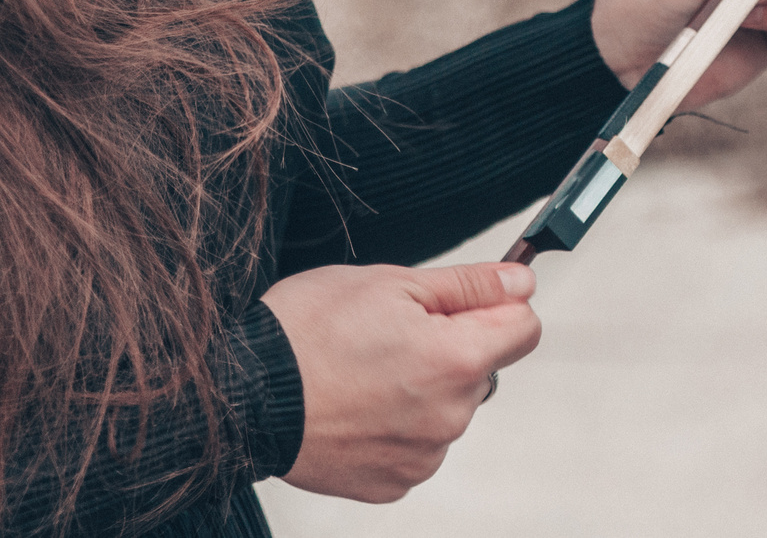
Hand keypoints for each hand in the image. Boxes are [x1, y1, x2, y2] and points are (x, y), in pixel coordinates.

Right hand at [263, 261, 540, 502]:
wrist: (241, 395)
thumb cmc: (306, 329)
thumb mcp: (390, 283)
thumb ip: (467, 285)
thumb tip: (521, 282)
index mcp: (457, 360)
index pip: (525, 328)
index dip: (497, 305)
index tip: (463, 301)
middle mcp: (451, 416)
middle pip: (482, 369)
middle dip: (451, 346)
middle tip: (389, 333)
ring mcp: (423, 456)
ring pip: (447, 408)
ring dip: (422, 388)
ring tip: (363, 371)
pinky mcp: (393, 484)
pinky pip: (416, 445)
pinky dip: (395, 425)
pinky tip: (355, 405)